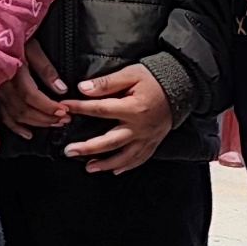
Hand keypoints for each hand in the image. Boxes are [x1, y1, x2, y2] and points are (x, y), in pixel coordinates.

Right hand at [0, 51, 72, 137]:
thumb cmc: (13, 38)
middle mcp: (2, 86)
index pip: (31, 96)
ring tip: (54, 124)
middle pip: (24, 109)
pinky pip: (2, 116)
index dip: (48, 106)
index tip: (64, 110)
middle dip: (47, 117)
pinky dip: (15, 127)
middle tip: (65, 119)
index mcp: (12, 73)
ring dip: (36, 123)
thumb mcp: (32, 48)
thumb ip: (46, 69)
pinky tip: (28, 134)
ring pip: (15, 115)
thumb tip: (61, 89)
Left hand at [58, 64, 174, 174]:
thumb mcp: (131, 74)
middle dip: (88, 148)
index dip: (80, 109)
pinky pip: (140, 159)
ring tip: (88, 168)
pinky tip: (115, 171)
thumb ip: (107, 83)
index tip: (64, 107)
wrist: (182, 86)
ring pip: (124, 156)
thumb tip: (82, 88)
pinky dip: (127, 166)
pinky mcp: (154, 142)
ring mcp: (147, 138)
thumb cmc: (154, 78)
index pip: (101, 110)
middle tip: (69, 151)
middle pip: (110, 141)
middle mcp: (139, 127)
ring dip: (106, 164)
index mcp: (133, 108)